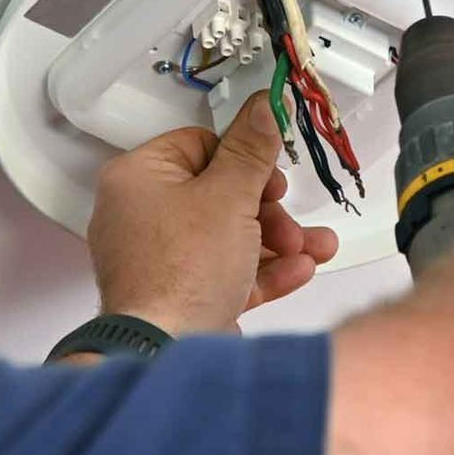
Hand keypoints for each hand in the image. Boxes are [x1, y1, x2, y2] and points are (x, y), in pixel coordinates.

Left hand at [85, 92, 339, 335]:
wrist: (166, 349)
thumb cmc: (183, 270)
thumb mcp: (230, 196)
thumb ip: (252, 150)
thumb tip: (263, 105)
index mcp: (138, 179)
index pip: (197, 146)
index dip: (241, 158)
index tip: (272, 174)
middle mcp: (139, 216)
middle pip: (217, 194)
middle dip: (268, 209)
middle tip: (288, 220)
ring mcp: (158, 259)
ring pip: (226, 236)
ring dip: (276, 240)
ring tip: (316, 248)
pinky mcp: (178, 294)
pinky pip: (223, 272)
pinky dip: (261, 270)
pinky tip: (300, 270)